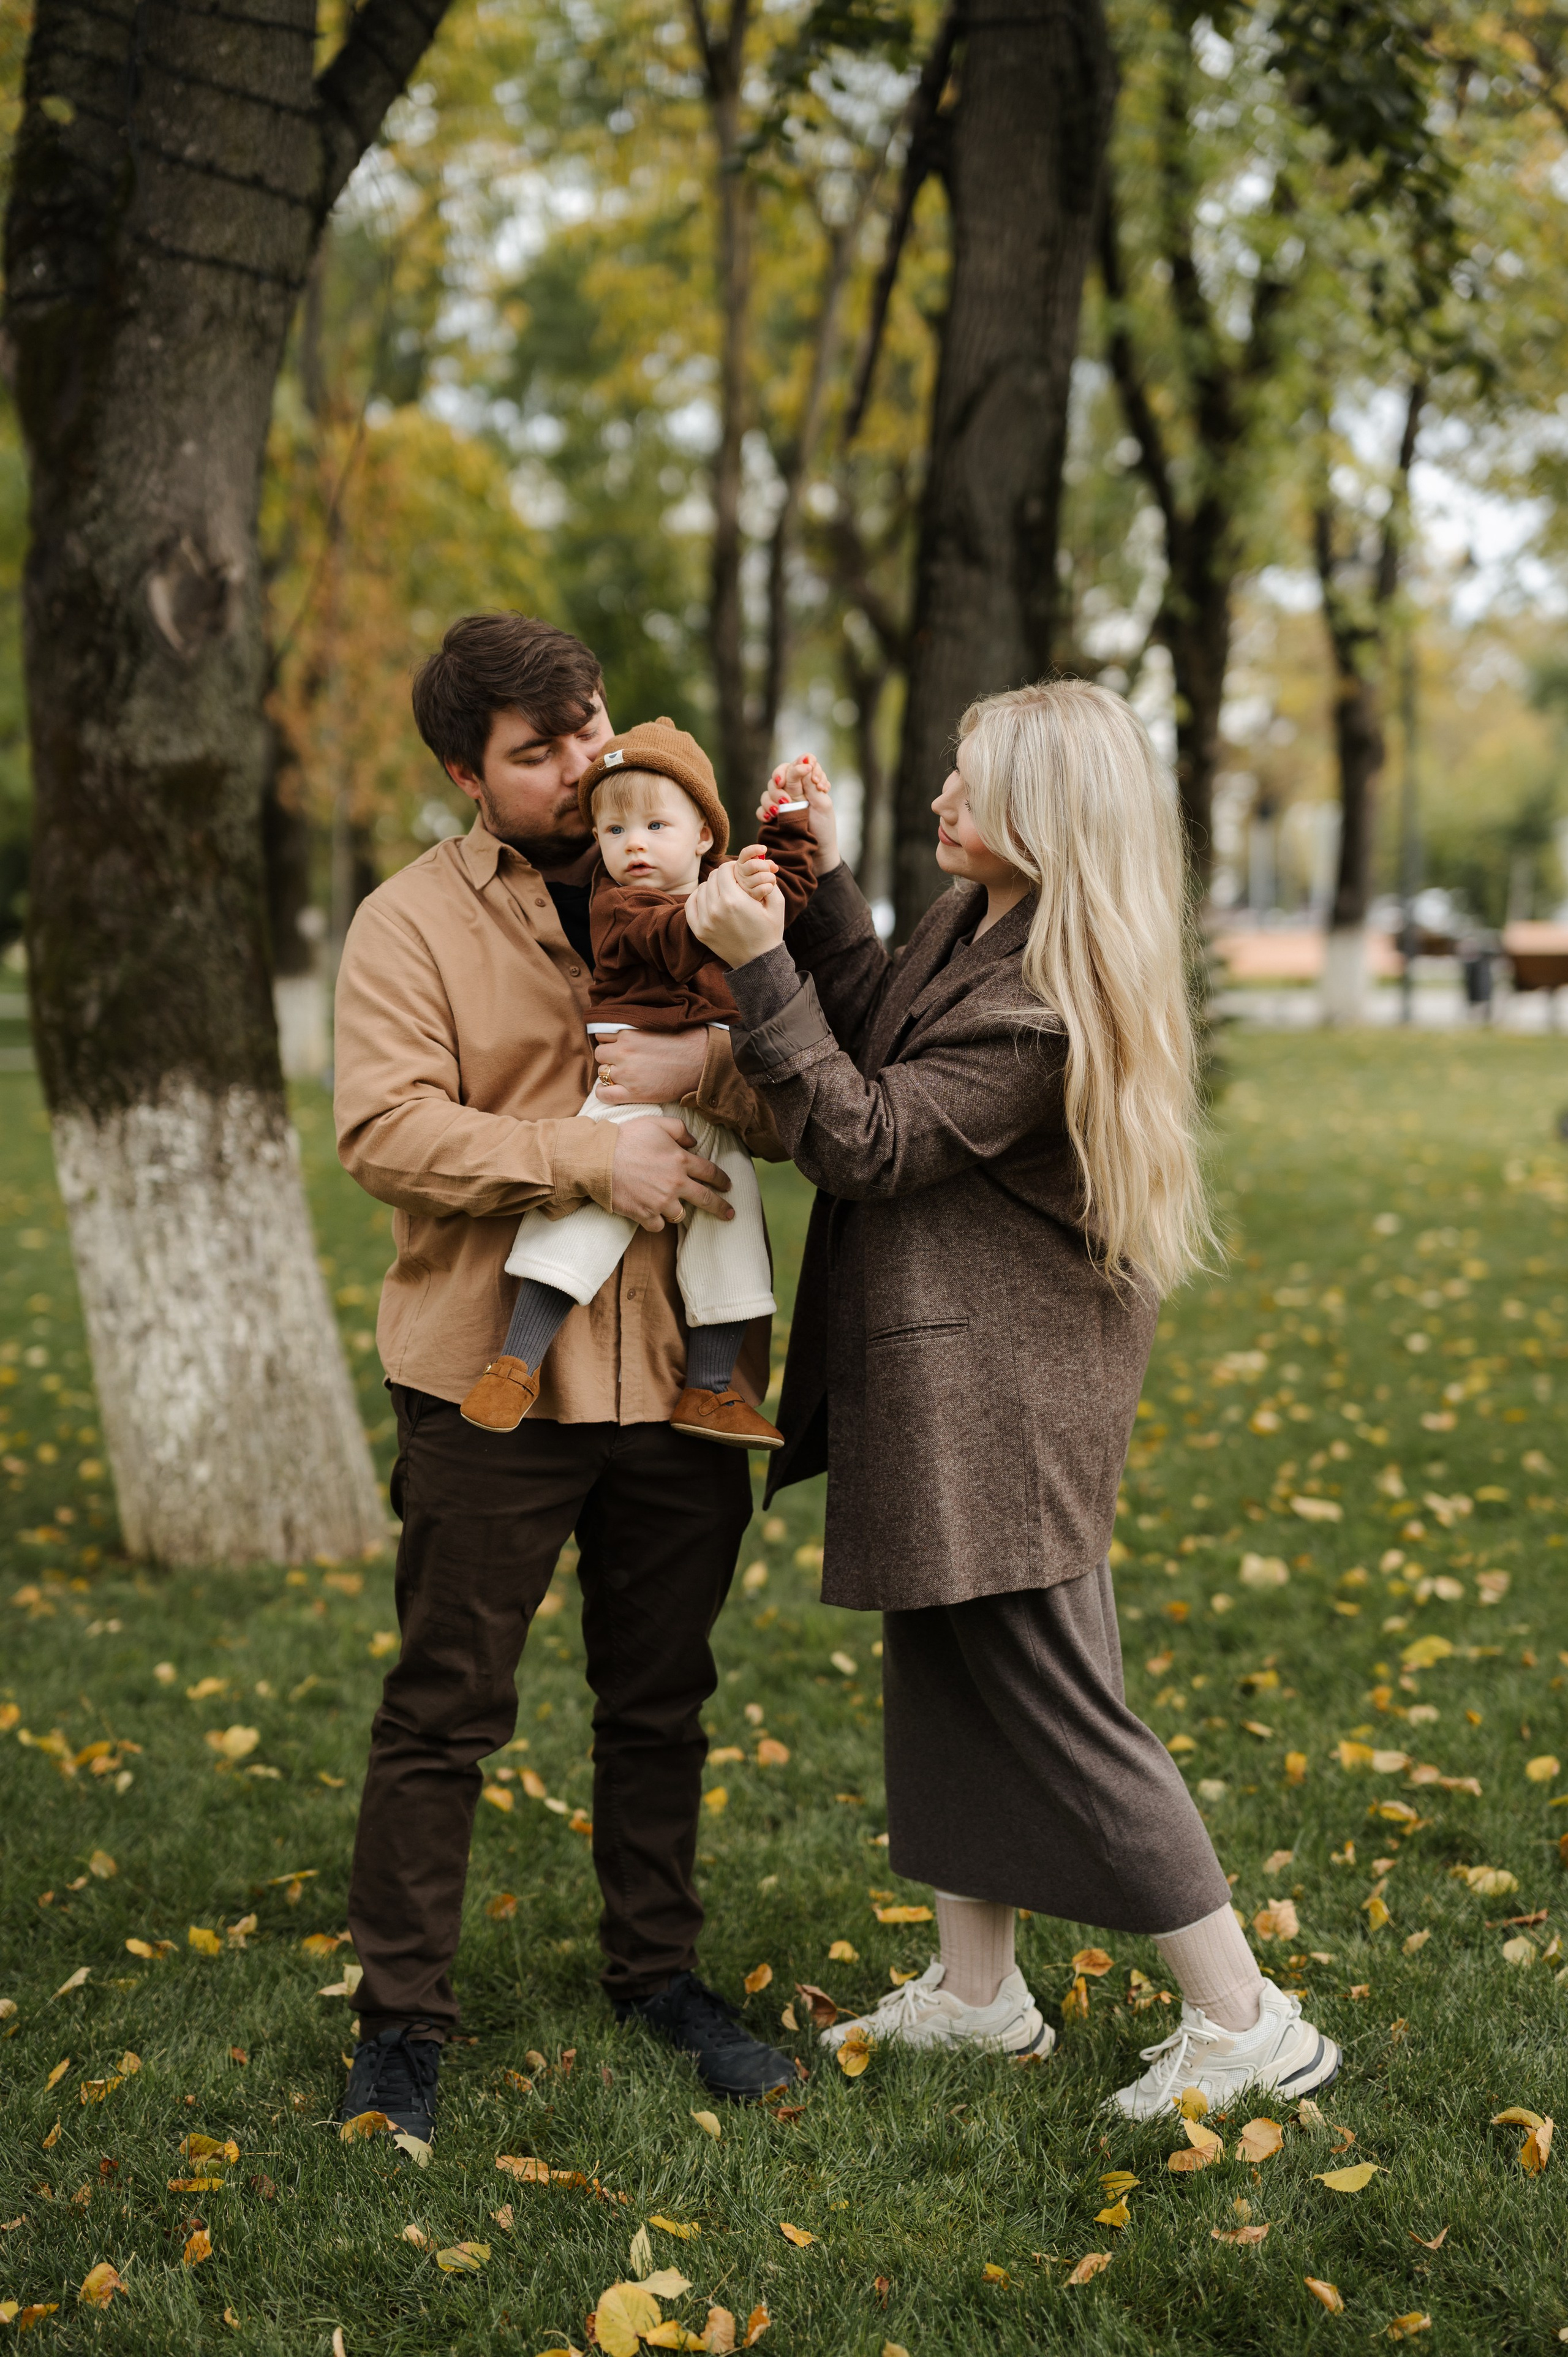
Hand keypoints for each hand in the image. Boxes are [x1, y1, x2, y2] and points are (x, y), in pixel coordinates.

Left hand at [593, 1025, 709, 1107]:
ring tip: (626, 1075)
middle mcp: (624, 1052)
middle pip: (600, 1054)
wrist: (700, 1061)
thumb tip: (621, 1032)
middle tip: (624, 1061)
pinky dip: (603, 1093)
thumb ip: (634, 1029)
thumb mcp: (654, 1026)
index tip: (619, 1046)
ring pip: (601, 1073)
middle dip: (609, 1057)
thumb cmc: (683, 1041)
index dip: (610, 1042)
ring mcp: (627, 1073)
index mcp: (628, 1034)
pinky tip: (612, 1090)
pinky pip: (604, 1095)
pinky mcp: (634, 1092)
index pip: (602, 1035)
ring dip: (610, 1074)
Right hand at [609, 1116, 733, 1230]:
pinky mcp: (645, 1214)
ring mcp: (661, 1202)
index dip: (722, 1179)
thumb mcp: (656, 1123)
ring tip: (678, 1210)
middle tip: (730, 1213)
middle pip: (706, 1199)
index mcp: (681, 1161)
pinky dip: (657, 1222)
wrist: (599, 1159)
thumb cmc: (626, 1138)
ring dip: (680, 1211)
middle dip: (721, 1207)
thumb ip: (680, 1129)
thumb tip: (694, 1142)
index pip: (710, 1172)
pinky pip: (659, 1226)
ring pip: (681, 1215)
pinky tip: (653, 1215)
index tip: (728, 1186)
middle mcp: (676, 1183)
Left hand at [686, 859, 787, 967]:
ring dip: (712, 886)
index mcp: (734, 900)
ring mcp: (705, 921)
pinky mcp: (699, 931)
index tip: (738, 871)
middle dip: (723, 875)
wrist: (758, 961)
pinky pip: (690, 904)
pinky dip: (697, 897)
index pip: (724, 869)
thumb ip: (769, 880)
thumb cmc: (769, 931)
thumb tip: (761, 861)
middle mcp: (716, 909)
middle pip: (712, 877)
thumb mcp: (777, 904)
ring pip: (701, 889)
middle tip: (733, 881)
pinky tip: (708, 898)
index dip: (732, 866)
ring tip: (724, 892)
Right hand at [733, 845, 779, 903]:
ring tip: (770, 881)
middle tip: (768, 870)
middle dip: (766, 866)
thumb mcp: (760, 869)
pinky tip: (768, 889)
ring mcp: (744, 885)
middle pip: (754, 865)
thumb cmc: (757, 880)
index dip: (754, 849)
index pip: (745, 853)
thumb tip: (775, 867)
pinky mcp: (750, 895)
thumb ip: (766, 864)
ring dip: (771, 878)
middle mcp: (739, 874)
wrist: (753, 899)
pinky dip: (770, 887)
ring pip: (762, 877)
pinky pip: (765, 888)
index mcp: (741, 864)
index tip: (764, 849)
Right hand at [759, 754, 838, 873]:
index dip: (799, 765)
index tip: (807, 773)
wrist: (818, 854)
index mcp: (807, 784)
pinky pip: (760, 808)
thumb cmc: (824, 828)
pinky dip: (763, 811)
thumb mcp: (822, 804)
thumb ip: (812, 783)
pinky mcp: (772, 817)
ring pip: (768, 790)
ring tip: (781, 809)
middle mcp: (792, 790)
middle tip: (788, 792)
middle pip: (779, 773)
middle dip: (780, 778)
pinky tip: (769, 817)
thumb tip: (805, 760)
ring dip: (773, 797)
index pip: (798, 763)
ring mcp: (781, 803)